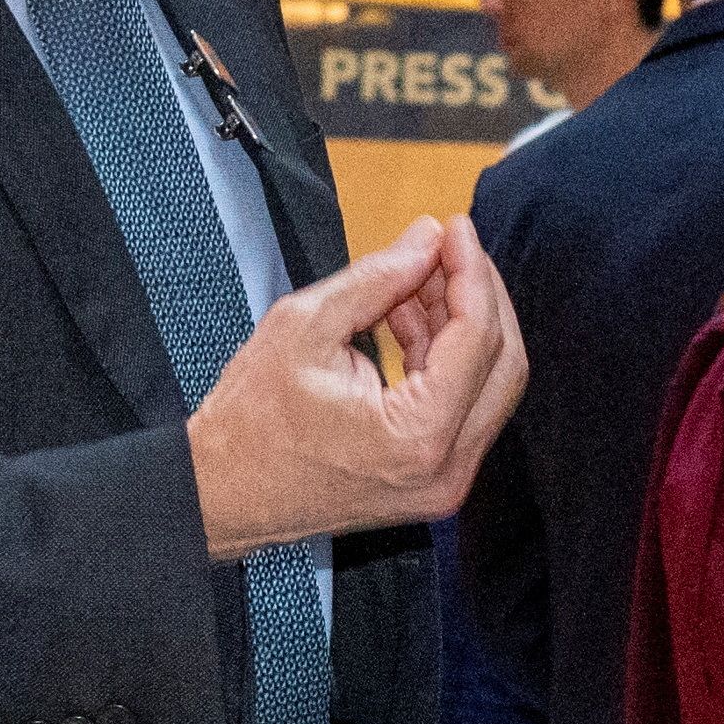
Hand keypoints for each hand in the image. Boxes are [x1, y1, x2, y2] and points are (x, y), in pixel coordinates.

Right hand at [187, 217, 525, 556]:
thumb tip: (429, 238)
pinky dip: (445, 359)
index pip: (477, 338)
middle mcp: (446, 470)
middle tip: (447, 248)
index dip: (470, 272)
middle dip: (479, 296)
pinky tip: (409, 318)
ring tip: (415, 278)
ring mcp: (443, 483)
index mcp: (418, 437)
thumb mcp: (304, 327)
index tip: (454, 227)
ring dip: (462, 325)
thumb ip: (378, 279)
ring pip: (487, 385)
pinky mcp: (432, 480)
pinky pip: (461, 407)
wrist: (221, 495)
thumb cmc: (250, 422)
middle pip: (502, 363)